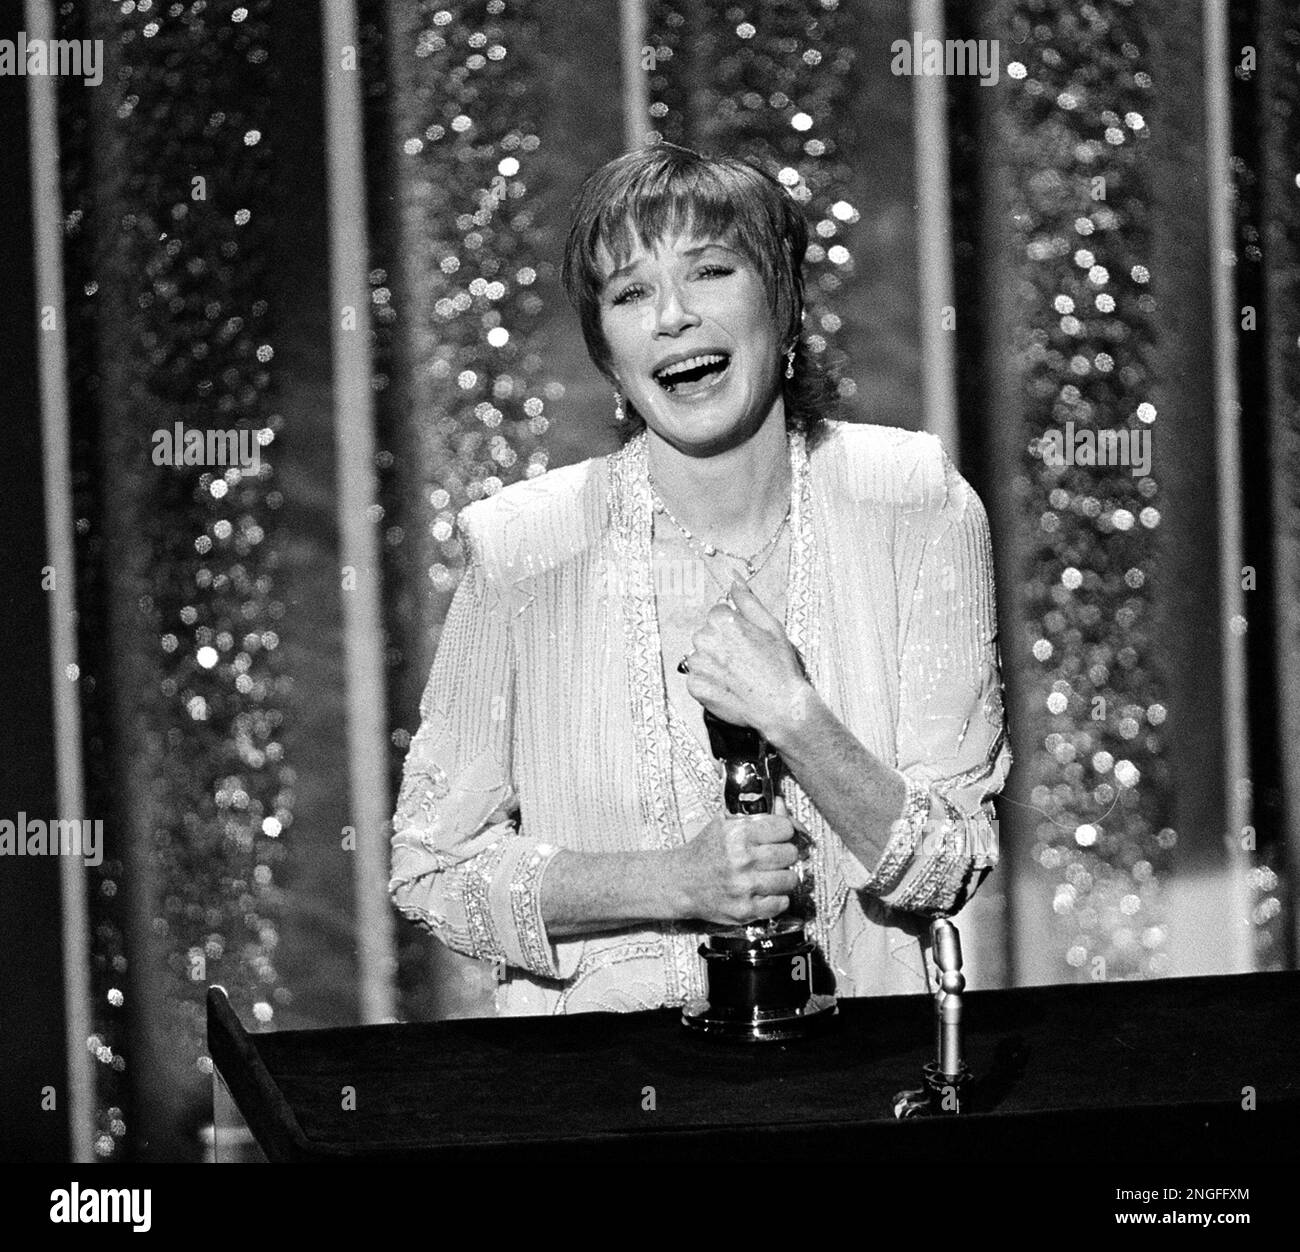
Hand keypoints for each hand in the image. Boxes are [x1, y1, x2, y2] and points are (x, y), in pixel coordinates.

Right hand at [668, 796, 800, 925]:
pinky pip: (781, 903)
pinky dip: (777, 898)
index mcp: (737, 834)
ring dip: (783, 877)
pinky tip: (765, 891)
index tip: (777, 835)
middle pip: (790, 853)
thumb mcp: (724, 823)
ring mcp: (744, 887)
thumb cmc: (705, 852)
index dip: (783, 831)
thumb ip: (756, 814)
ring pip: (790, 879)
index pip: (785, 827)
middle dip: (784, 853)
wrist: (681, 882)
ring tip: (769, 874)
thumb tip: (782, 805)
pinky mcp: (745, 910)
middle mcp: (741, 860)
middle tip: (774, 856)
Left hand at [682, 578, 813, 745]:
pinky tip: (729, 687)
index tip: (747, 642)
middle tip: (745, 660)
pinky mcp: (695, 686)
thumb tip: (733, 578)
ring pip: (700, 656)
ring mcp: (698, 664)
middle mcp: (704, 639)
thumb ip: (747, 600)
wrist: (780, 706)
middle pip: (706, 634)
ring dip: (714, 663)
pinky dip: (709, 683)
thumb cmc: (779, 666)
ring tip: (738, 675)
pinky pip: (697, 678)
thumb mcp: (770, 626)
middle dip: (721, 644)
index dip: (735, 627)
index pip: (717, 614)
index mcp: (722, 620)